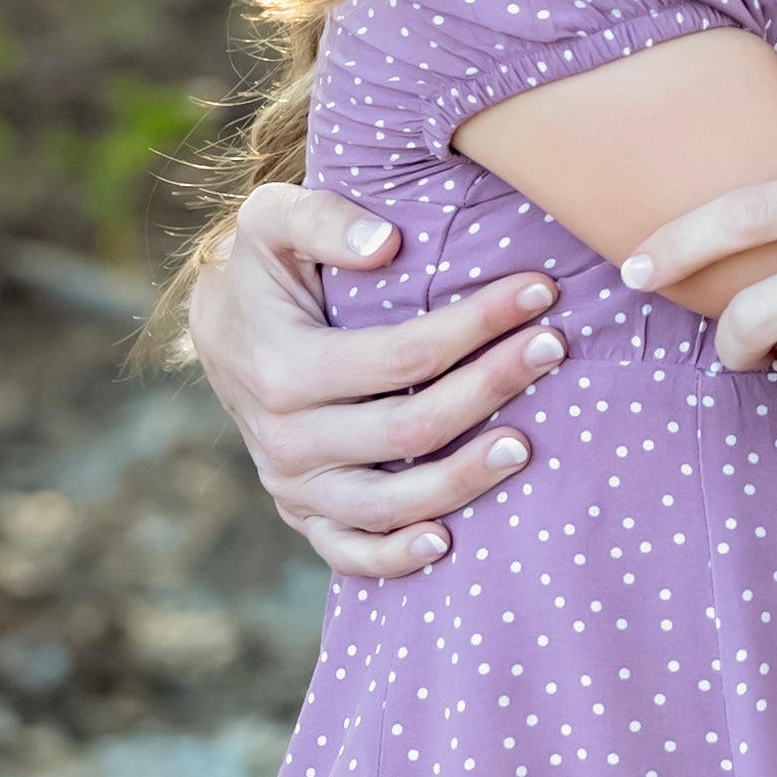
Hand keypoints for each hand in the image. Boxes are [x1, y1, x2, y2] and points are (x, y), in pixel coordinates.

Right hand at [186, 182, 563, 579]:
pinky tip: (449, 541)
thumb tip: (384, 244)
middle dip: (491, 387)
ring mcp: (293, 484)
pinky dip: (395, 557)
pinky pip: (348, 553)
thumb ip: (322, 219)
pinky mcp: (302, 512)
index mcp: (283, 368)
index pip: (404, 356)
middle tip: (554, 348)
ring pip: (388, 503)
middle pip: (410, 429)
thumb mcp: (273, 219)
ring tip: (527, 445)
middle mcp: (284, 438)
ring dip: (463, 479)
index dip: (477, 325)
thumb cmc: (265, 265)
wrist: (221, 327)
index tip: (540, 292)